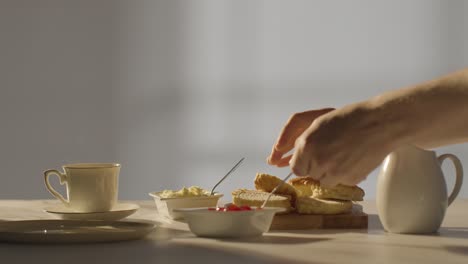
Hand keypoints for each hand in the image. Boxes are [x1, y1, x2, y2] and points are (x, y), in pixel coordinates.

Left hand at [269, 104, 396, 185]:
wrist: (379, 124)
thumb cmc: (349, 119)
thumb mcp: (318, 125)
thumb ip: (303, 144)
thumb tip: (293, 161)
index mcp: (307, 146)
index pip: (295, 167)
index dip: (302, 163)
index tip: (309, 158)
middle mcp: (318, 161)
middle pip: (309, 175)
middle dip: (315, 166)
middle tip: (330, 152)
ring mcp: (334, 172)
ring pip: (323, 181)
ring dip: (328, 172)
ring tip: (341, 155)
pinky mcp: (349, 179)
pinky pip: (340, 182)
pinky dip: (343, 175)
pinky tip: (351, 160)